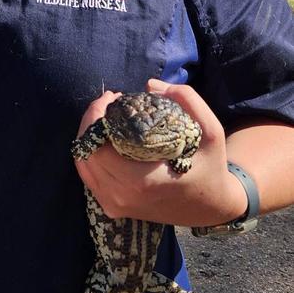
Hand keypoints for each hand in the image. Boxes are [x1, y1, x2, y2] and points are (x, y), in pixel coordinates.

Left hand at [74, 80, 246, 226]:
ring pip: (83, 164)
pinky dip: (90, 155)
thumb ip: (188, 100)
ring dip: (88, 136)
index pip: (96, 147)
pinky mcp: (112, 207)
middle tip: (109, 103)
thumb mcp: (211, 131)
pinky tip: (106, 138)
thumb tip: (150, 85)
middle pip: (85, 153)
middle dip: (91, 121)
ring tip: (107, 117)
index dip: (96, 116)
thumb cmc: (209, 166)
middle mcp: (123, 195)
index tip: (112, 97)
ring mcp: (115, 204)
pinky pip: (89, 177)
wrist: (211, 207)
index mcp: (142, 180)